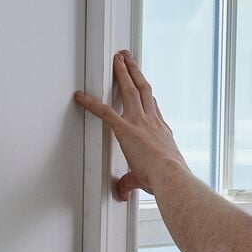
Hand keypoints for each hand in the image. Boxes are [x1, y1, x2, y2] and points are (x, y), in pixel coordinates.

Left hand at [73, 50, 189, 200]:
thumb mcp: (152, 178)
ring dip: (123, 72)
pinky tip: (80, 96)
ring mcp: (139, 122)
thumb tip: (123, 193)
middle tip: (129, 58)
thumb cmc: (167, 179)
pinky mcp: (125, 128)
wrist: (170, 176)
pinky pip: (104, 112)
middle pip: (143, 89)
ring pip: (130, 90)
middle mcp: (152, 122)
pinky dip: (90, 103)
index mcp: (162, 132)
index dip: (148, 97)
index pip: (153, 109)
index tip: (146, 87)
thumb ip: (132, 183)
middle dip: (135, 72)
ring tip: (118, 58)